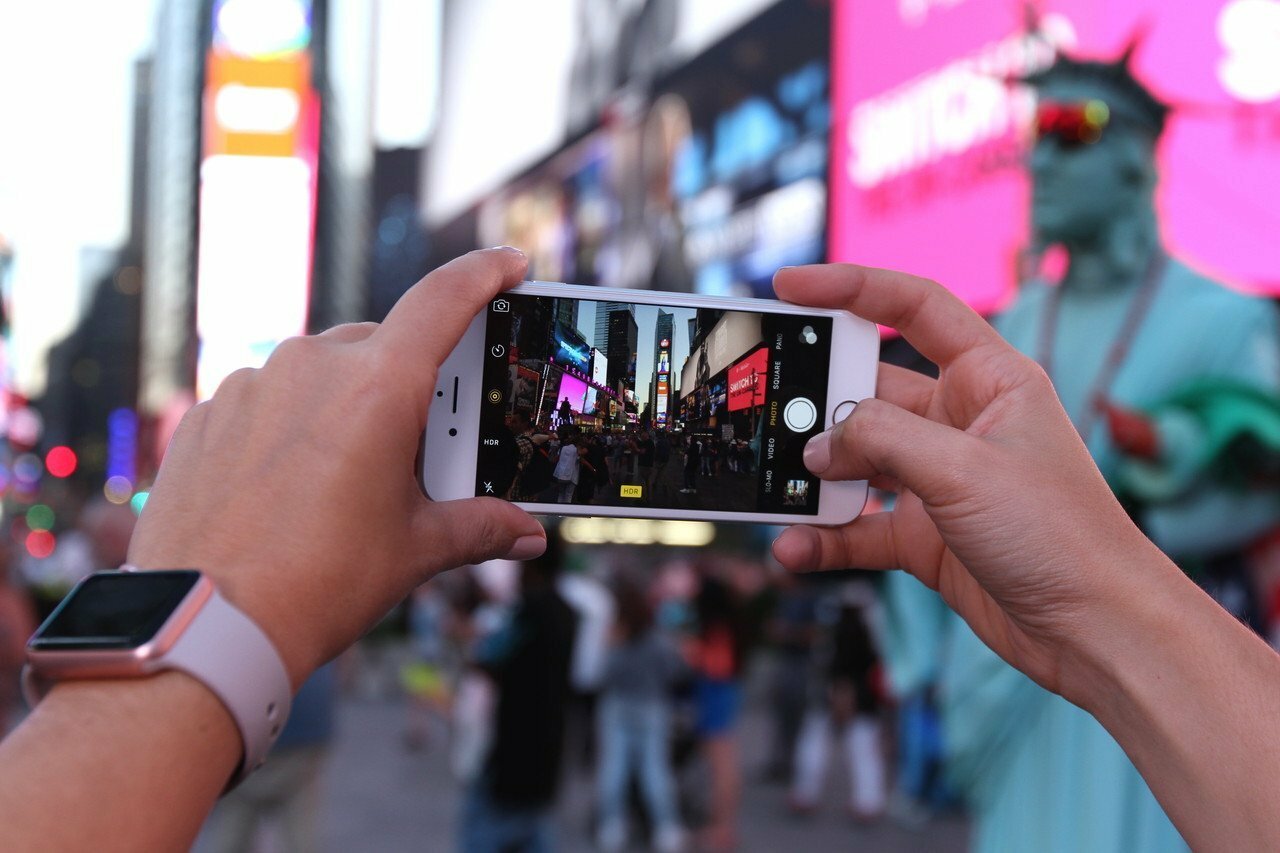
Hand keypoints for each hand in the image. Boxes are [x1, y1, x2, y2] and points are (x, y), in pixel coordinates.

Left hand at [127, 248, 546, 685]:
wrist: (204, 627)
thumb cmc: (318, 584)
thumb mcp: (415, 550)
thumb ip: (479, 527)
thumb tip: (526, 536)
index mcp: (378, 387)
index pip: (444, 300)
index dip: (484, 275)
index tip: (508, 266)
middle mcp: (312, 367)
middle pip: (383, 347)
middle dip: (411, 387)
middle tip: (422, 450)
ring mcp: (251, 386)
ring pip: (322, 374)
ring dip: (347, 409)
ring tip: (349, 484)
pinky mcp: (207, 415)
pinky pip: (268, 401)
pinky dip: (292, 428)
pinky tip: (292, 489)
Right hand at [771, 264, 1174, 700]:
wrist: (1096, 632)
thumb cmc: (1060, 535)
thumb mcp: (964, 470)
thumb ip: (882, 442)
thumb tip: (819, 446)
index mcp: (988, 380)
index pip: (914, 309)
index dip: (851, 288)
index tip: (789, 286)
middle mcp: (960, 423)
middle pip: (870, 391)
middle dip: (819, 404)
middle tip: (768, 410)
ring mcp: (939, 481)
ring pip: (857, 463)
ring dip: (817, 479)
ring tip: (778, 490)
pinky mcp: (925, 536)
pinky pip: (859, 526)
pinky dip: (826, 537)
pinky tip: (796, 548)